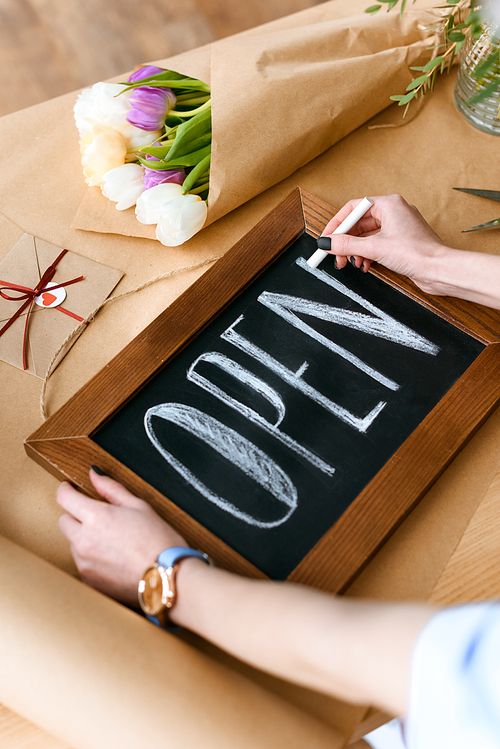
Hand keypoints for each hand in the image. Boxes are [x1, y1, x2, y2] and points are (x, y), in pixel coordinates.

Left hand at [57, 468, 186, 606]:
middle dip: (77, 516)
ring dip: (84, 538)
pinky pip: (81, 563)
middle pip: (64, 521)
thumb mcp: (138, 506)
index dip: (66, 489)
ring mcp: (84, 562)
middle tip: (99, 518)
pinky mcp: (88, 580)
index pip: (64, 497)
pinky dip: (91, 558)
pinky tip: (113, 558)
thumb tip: (95, 475)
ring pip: (73, 543)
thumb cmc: (158, 541)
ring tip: (112, 541)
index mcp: (96, 517)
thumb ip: (111, 489)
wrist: (166, 577)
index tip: (70, 488)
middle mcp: (84, 540)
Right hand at [321, 194, 449, 294]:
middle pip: (359, 224)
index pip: (353, 208)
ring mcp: (398, 227)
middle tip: (336, 255)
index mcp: (389, 204)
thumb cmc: (417, 253)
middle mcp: (393, 212)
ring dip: (356, 251)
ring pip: (367, 236)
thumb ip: (347, 244)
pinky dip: (367, 255)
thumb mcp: (374, 248)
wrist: (438, 270)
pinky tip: (365, 265)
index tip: (326, 238)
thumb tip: (327, 242)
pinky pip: (376, 245)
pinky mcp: (400, 242)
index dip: (337, 224)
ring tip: (350, 263)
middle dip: (346, 242)